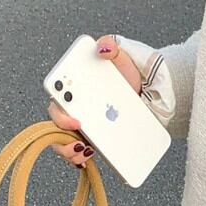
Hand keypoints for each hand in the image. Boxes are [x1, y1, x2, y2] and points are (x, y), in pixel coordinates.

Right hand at [48, 34, 140, 167]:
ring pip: (65, 141)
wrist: (149, 91)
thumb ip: (112, 46)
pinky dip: (81, 157)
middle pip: (57, 124)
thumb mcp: (122, 55)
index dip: (60, 111)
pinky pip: (81, 151)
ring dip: (70, 151)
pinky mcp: (95, 137)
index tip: (76, 120)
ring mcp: (84, 123)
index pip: (56, 98)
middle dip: (63, 137)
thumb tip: (103, 48)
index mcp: (75, 85)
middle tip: (80, 143)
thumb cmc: (129, 71)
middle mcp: (74, 105)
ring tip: (86, 152)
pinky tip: (89, 158)